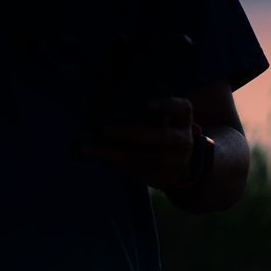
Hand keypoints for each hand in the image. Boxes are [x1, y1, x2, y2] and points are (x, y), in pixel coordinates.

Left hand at [78, 97, 195, 191]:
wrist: (180, 165)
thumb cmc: (161, 129)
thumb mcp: (161, 117)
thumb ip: (141, 107)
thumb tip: (103, 92)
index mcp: (183, 120)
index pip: (183, 108)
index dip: (168, 105)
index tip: (148, 104)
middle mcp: (183, 140)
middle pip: (161, 136)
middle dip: (131, 133)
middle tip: (105, 130)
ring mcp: (175, 162)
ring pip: (142, 158)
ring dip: (112, 153)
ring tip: (88, 148)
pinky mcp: (163, 178)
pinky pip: (135, 171)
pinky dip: (114, 164)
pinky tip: (96, 156)